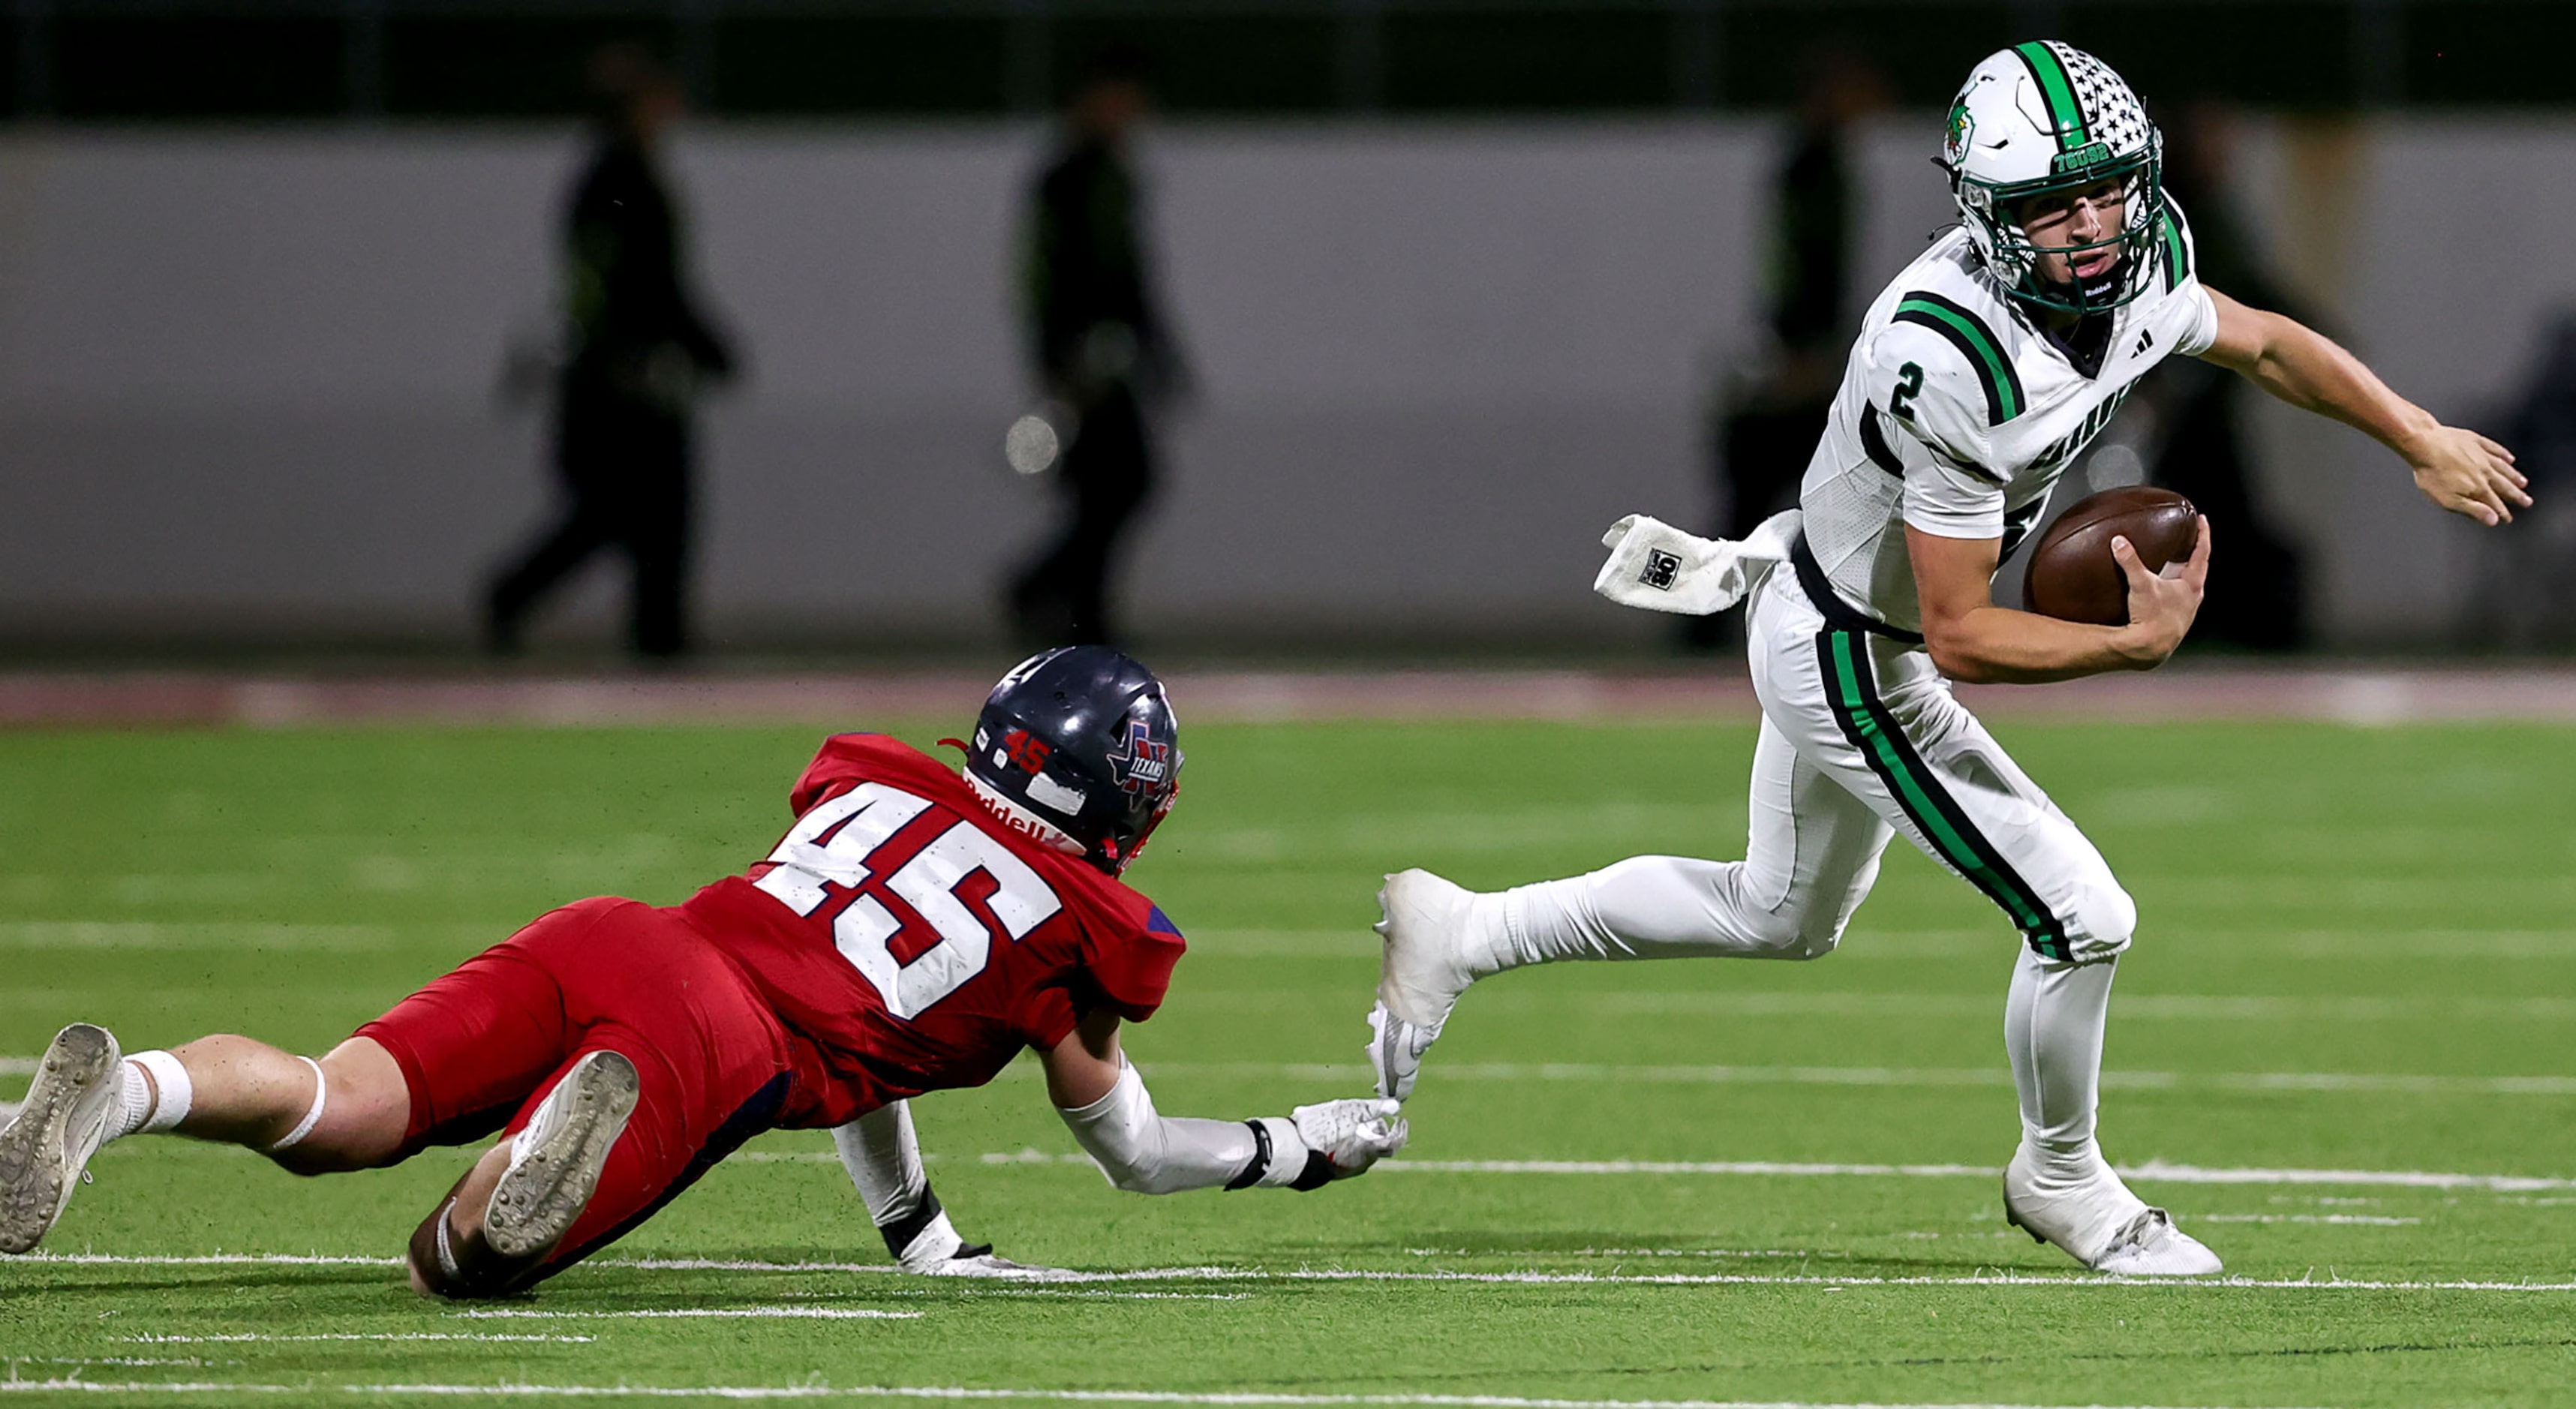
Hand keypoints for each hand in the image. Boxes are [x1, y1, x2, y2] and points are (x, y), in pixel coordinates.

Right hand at [1290, 1098, 1407, 1181]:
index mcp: (1368, 1151)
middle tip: (1369, 1115)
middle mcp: (1360, 1165)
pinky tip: (1333, 1131)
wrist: (1293, 1150)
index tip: (1401, 1120)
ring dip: (1361, 1136)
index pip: (1394, 1143)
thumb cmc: (1322, 1129)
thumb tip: (1396, 1106)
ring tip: (1349, 1120)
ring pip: (1362, 1151)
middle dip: (1377, 1129)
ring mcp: (1346, 1170)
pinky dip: (1348, 1143)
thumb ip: (1374, 1108)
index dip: (1401, 1131)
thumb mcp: (1350, 1111)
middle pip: (1377, 1146)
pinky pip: (1347, 1156)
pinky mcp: (1333, 1170)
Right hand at [2110, 516, 2209, 668]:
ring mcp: (2185, 609)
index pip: (2202, 551)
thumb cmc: (2153, 618)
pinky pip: (2176, 596)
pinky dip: (2171, 587)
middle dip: (2192, 551)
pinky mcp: (2174, 619)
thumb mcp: (2141, 584)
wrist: (2150, 649)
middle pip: (2197, 567)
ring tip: (2173, 562)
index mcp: (2192, 584)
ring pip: (2188, 584)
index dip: (2203, 534)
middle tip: (2187, 538)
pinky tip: (2159, 589)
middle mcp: (2193, 596)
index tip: (2202, 520)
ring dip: (2182, 571)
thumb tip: (2119, 541)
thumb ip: (2130, 561)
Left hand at [2405, 424, 2528, 525]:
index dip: (2502, 513)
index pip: (2494, 503)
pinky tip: (2509, 457)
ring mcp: (2481, 454)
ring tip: (2522, 482)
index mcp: (2478, 487)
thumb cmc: (2432, 473)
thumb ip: (2472, 510)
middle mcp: (2484, 471)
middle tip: (2527, 502)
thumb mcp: (2449, 500)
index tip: (2508, 519)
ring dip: (2513, 476)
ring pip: (2502, 467)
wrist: (2424, 445)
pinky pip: (2494, 448)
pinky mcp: (2474, 440)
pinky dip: (2503, 454)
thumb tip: (2493, 520)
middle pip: (2504, 485)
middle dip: (2516, 495)